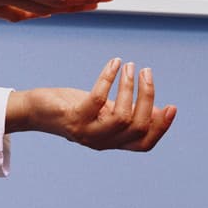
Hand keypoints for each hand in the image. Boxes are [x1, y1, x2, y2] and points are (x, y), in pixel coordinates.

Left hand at [6, 59, 177, 150]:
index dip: (161, 128)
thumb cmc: (73, 108)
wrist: (35, 111)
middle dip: (147, 98)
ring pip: (121, 116)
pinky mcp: (72, 118)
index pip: (144, 144)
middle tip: (146, 72)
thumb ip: (127, 113)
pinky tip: (114, 63)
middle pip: (137, 127)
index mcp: (112, 141)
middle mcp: (101, 141)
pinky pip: (97, 99)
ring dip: (129, 88)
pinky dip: (109, 79)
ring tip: (130, 66)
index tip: (172, 106)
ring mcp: (87, 132)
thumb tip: (160, 108)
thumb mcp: (104, 113)